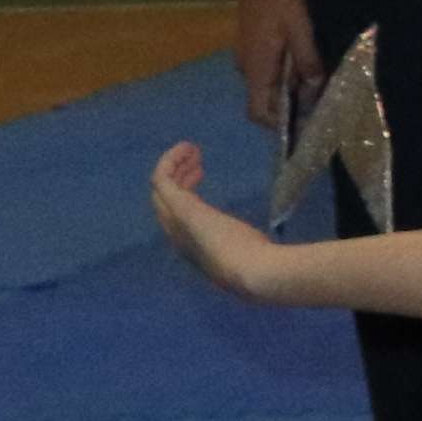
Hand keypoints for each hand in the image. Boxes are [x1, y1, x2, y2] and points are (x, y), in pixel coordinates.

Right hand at [148, 141, 293, 298]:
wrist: (256, 273)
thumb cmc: (260, 265)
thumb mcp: (247, 253)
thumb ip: (243, 247)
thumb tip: (255, 245)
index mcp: (191, 247)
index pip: (176, 215)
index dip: (184, 192)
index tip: (200, 174)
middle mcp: (176, 235)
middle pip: (164, 200)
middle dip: (178, 177)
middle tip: (196, 161)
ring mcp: (176, 222)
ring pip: (161, 188)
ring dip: (175, 167)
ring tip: (192, 150)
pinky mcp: (181, 208)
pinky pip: (162, 179)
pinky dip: (170, 161)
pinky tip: (187, 147)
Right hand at [229, 0, 319, 140]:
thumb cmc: (280, 0)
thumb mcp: (301, 31)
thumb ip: (307, 62)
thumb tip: (314, 91)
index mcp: (256, 69)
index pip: (258, 112)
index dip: (278, 124)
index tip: (303, 125)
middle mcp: (247, 67)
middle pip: (264, 100)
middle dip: (289, 108)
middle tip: (318, 109)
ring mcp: (248, 55)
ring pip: (268, 84)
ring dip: (289, 90)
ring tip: (317, 89)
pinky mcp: (253, 44)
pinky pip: (268, 69)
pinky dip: (285, 74)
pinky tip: (305, 66)